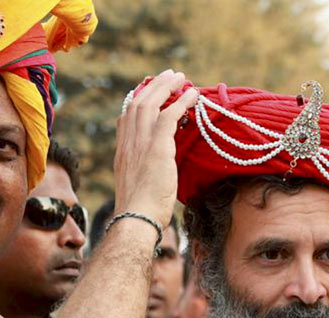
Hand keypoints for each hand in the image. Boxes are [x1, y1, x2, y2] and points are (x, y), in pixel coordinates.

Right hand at [114, 69, 198, 224]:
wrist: (137, 219)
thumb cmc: (142, 212)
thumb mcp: (141, 186)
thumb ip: (148, 172)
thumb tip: (161, 171)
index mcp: (123, 151)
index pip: (127, 117)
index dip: (139, 100)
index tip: (150, 90)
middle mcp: (128, 143)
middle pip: (137, 103)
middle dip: (154, 86)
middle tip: (170, 76)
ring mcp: (140, 143)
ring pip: (151, 103)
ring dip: (167, 87)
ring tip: (181, 78)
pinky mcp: (156, 147)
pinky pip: (169, 116)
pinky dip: (181, 102)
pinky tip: (193, 95)